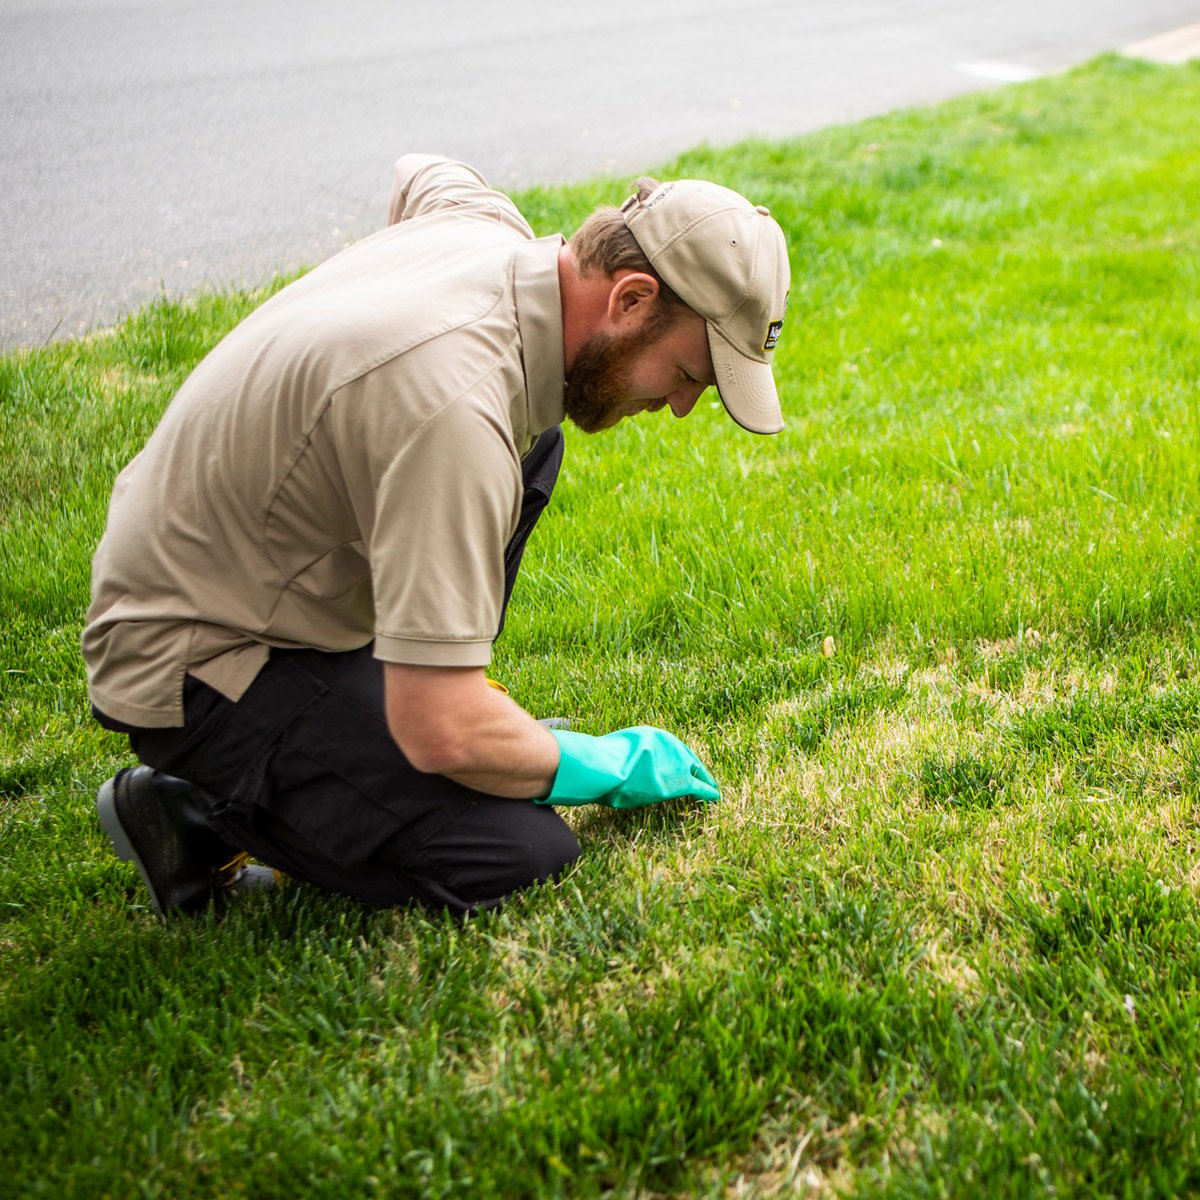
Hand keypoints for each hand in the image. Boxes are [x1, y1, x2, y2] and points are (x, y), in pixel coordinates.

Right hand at [539, 726, 719, 808]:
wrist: (605, 767)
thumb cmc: (604, 759)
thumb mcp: (619, 749)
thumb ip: (630, 755)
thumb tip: (621, 764)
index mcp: (656, 736)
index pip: (675, 751)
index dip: (681, 761)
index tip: (685, 767)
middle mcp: (670, 746)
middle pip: (688, 760)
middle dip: (697, 770)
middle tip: (705, 778)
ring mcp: (675, 763)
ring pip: (695, 774)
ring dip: (704, 782)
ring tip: (712, 790)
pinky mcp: (677, 783)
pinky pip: (698, 788)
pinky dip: (708, 792)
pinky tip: (716, 797)